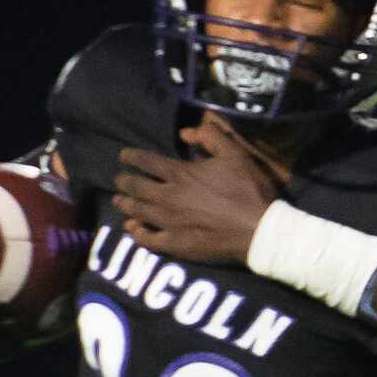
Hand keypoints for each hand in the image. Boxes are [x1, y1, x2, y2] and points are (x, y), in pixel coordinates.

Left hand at [113, 118, 282, 265]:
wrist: (258, 229)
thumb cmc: (247, 189)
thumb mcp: (233, 153)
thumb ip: (209, 136)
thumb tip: (185, 132)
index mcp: (180, 173)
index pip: (146, 161)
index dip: (131, 157)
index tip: (123, 156)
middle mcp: (168, 197)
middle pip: (136, 187)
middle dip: (124, 181)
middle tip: (120, 180)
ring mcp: (169, 222)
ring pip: (137, 211)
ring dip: (125, 205)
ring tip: (119, 202)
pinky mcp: (176, 244)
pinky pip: (149, 240)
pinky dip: (137, 233)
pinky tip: (133, 230)